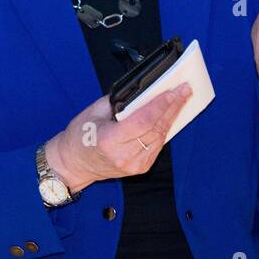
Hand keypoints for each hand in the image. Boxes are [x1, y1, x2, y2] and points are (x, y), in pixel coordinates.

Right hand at [45, 84, 193, 192]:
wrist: (73, 164)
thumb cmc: (79, 137)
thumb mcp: (93, 112)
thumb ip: (118, 102)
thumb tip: (142, 91)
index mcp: (109, 140)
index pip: (143, 120)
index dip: (161, 104)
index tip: (174, 91)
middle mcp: (124, 155)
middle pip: (155, 128)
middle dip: (172, 107)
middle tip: (185, 90)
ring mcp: (133, 164)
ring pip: (160, 137)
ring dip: (171, 118)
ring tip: (180, 100)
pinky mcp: (139, 168)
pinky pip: (157, 146)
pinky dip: (164, 130)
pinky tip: (169, 116)